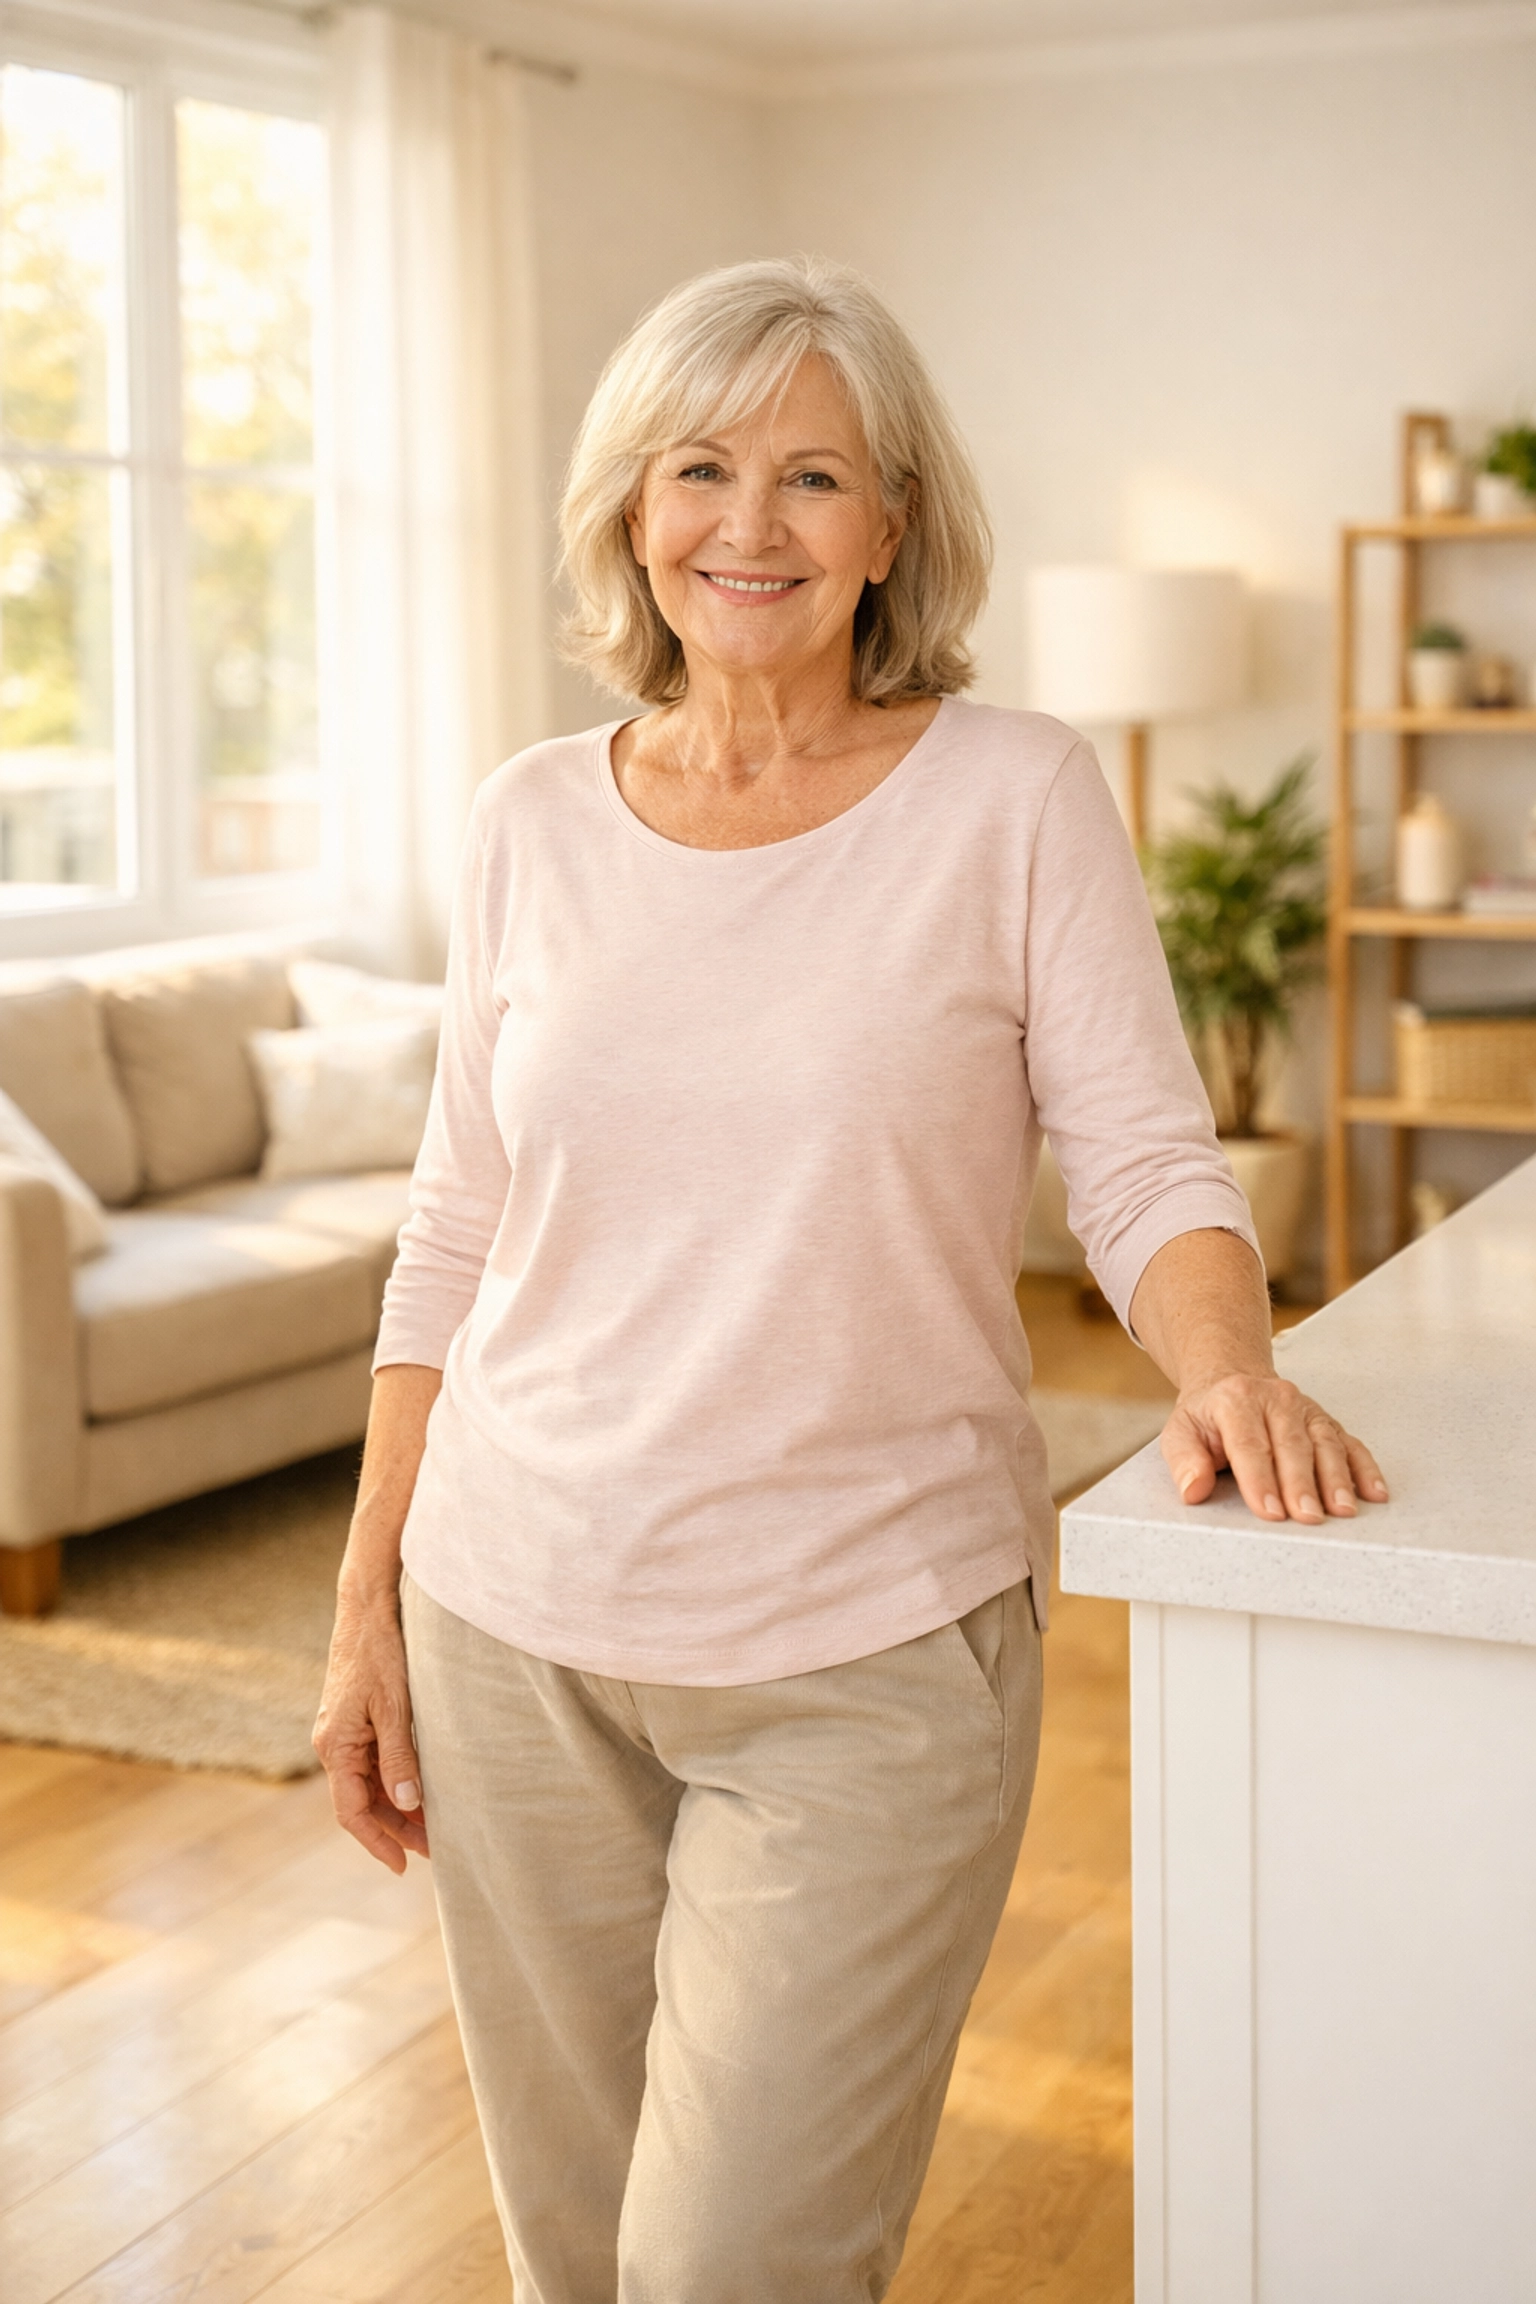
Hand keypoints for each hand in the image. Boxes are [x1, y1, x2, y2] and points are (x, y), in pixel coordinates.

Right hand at [313, 1590, 429, 1873]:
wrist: (368, 1607)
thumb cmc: (380, 1652)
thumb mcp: (394, 1707)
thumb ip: (399, 1757)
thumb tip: (407, 1805)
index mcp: (335, 1746)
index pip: (351, 1811)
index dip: (377, 1842)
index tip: (402, 1866)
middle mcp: (334, 1744)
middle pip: (362, 1802)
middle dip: (396, 1828)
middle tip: (434, 1849)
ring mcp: (343, 1732)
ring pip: (369, 1784)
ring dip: (398, 1806)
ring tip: (435, 1824)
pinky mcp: (356, 1719)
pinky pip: (373, 1762)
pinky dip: (395, 1780)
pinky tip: (421, 1788)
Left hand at [1161, 1371, 1387, 1524]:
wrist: (1231, 1381)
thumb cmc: (1207, 1416)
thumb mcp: (1180, 1432)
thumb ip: (1184, 1460)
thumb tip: (1193, 1489)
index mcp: (1236, 1400)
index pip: (1249, 1444)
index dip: (1260, 1480)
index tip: (1269, 1511)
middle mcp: (1276, 1399)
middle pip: (1292, 1445)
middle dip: (1301, 1484)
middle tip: (1307, 1517)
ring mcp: (1306, 1409)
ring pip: (1325, 1443)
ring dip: (1337, 1479)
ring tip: (1342, 1511)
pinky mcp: (1326, 1421)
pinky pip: (1349, 1443)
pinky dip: (1364, 1468)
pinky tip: (1374, 1493)